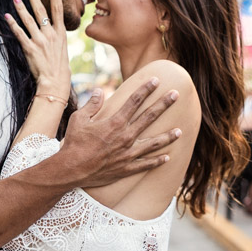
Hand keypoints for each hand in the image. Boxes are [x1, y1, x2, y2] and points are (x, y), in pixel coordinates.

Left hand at [4, 0, 70, 96]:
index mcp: (60, 34)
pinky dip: (12, 24)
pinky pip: (19, 33)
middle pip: (41, 12)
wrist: (55, 81)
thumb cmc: (59, 67)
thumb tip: (53, 28)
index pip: (58, 10)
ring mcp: (39, 41)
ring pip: (29, 20)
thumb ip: (57, 36)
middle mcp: (50, 35)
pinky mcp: (29, 48)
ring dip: (21, 8)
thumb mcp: (63, 48)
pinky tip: (7, 16)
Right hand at [58, 81, 181, 188]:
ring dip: (167, 136)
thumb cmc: (73, 143)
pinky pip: (146, 164)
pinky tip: (167, 157)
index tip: (156, 80)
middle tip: (176, 95)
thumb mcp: (79, 119)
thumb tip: (101, 91)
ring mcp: (128, 154)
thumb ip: (92, 105)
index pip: (135, 101)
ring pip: (154, 143)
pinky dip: (157, 161)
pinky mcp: (126, 168)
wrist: (71, 170)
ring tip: (180, 131)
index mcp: (115, 122)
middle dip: (164, 104)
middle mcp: (125, 136)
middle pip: (149, 117)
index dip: (146, 89)